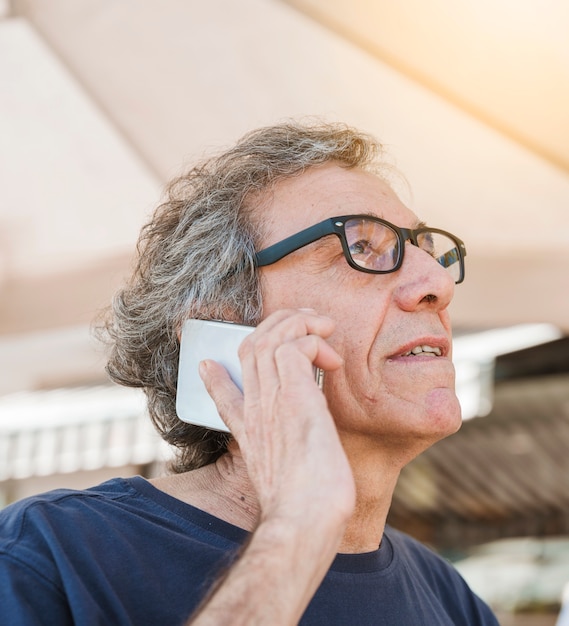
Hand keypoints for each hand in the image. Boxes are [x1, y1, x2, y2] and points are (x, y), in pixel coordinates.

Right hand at [199, 309, 355, 528]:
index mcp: (248, 429)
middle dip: (279, 323)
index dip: (215, 375)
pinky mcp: (295, 397)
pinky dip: (314, 342)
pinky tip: (331, 359)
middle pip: (251, 346)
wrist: (303, 520)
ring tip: (325, 328)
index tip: (209, 364)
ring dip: (300, 323)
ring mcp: (271, 400)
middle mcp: (255, 409)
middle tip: (309, 323)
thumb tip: (277, 459)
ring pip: (271, 338)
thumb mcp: (280, 478)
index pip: (222, 392)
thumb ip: (277, 459)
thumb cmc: (302, 507)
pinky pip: (296, 348)